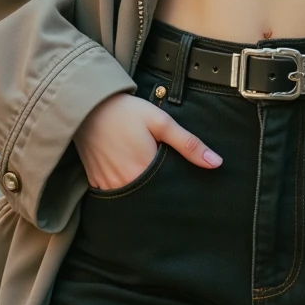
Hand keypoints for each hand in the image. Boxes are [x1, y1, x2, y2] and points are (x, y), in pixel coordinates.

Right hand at [74, 92, 222, 191]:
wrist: (89, 104)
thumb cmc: (127, 112)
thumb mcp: (161, 122)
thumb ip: (188, 144)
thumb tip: (216, 163)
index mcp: (144, 171)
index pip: (167, 192)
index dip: (177, 190)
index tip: (182, 186)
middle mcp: (125, 185)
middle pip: (149, 199)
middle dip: (159, 194)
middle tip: (165, 181)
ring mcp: (108, 186)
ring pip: (132, 199)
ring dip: (141, 192)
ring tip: (147, 177)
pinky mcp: (96, 183)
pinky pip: (114, 195)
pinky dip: (123, 189)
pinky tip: (127, 175)